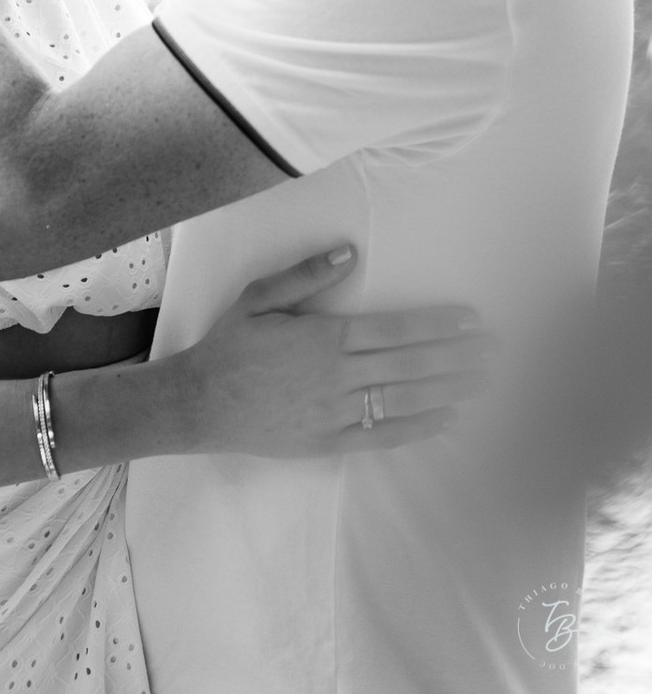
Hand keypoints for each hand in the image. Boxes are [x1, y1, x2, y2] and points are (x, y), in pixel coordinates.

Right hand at [175, 245, 489, 456]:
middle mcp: (335, 377)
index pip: (392, 331)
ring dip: (447, 390)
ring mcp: (334, 413)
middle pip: (408, 366)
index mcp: (321, 338)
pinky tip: (446, 419)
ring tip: (482, 382)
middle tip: (494, 351)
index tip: (469, 320)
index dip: (435, 326)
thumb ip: (305, 276)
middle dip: (455, 357)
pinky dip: (417, 428)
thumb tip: (349, 251)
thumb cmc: (228, 346)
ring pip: (402, 400)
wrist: (199, 405)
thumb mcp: (258, 298)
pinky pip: (382, 436)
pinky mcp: (328, 442)